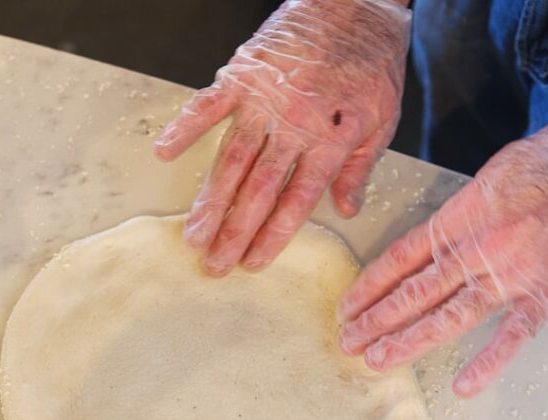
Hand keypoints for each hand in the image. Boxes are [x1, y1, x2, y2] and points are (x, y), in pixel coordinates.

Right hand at [154, 0, 410, 275]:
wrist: (356, 1)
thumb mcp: (383, 119)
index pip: (295, 202)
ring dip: (210, 200)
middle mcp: (293, 127)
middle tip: (213, 265)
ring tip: (193, 233)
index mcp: (329, 142)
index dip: (272, 236)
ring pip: (231, 159)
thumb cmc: (373, 61)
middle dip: (234, 232)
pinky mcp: (244, 73)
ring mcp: (264, 100)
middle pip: (258, 190)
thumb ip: (360, 167)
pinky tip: (164, 152)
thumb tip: (346, 210)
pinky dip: (185, 126)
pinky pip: (209, 104)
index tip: (252, 264)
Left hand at [337, 87, 547, 396]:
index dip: (370, 286)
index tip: (347, 306)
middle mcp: (475, 250)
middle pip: (413, 293)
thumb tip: (441, 236)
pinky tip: (462, 387)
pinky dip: (488, 364)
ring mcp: (510, 275)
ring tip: (375, 360)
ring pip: (448, 318)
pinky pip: (513, 336)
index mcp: (459, 218)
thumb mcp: (493, 175)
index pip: (400, 258)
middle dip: (375, 320)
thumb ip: (464, 212)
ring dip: (408, 341)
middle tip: (347, 343)